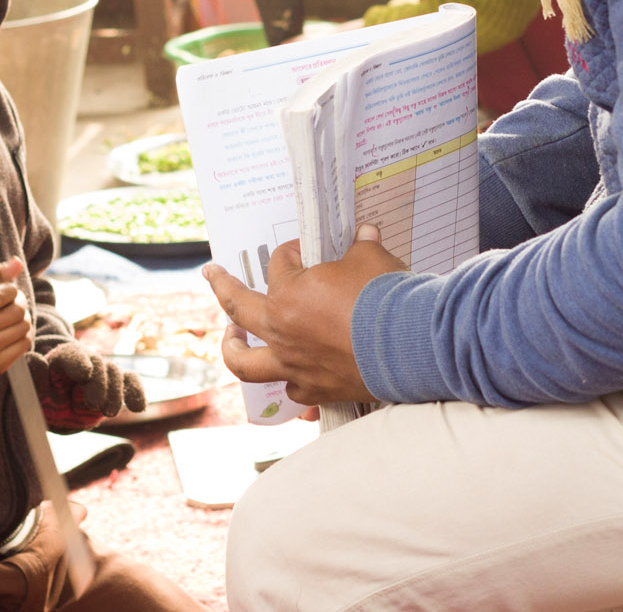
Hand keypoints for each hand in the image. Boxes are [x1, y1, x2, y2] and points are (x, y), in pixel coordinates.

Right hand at [0, 256, 32, 381]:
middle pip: (15, 311)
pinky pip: (25, 343)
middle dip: (18, 303)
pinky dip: (24, 334)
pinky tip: (13, 332)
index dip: (9, 290)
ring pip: (24, 326)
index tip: (7, 290)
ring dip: (23, 318)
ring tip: (12, 317)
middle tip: (12, 302)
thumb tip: (17, 262)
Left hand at [29, 344, 145, 432]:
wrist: (60, 406)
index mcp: (64, 358)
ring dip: (115, 393)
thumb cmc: (46, 397)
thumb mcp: (35, 391)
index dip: (79, 363)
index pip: (72, 355)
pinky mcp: (117, 385)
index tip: (85, 374)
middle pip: (98, 365)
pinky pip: (131, 382)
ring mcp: (104, 372)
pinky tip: (138, 408)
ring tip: (108, 412)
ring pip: (115, 373)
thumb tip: (35, 358)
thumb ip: (36, 377)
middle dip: (99, 384)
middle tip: (94, 405)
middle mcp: (87, 361)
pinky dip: (137, 392)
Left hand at [203, 224, 406, 404]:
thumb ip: (360, 245)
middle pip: (238, 308)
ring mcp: (294, 365)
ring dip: (233, 349)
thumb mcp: (371, 257)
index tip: (306, 249)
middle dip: (222, 287)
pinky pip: (291, 389)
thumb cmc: (385, 297)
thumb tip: (364, 233)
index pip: (280, 263)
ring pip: (246, 364)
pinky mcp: (316, 390)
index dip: (293, 251)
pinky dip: (288, 380)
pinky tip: (290, 374)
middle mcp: (282, 332)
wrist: (411, 346)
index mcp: (288, 295)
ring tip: (230, 338)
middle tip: (212, 274)